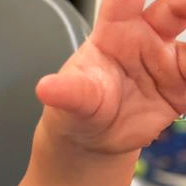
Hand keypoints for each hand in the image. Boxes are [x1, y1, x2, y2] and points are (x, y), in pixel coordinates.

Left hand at [35, 0, 185, 152]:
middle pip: (173, 9)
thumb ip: (67, 92)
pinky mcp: (181, 85)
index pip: (124, 1)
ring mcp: (166, 61)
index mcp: (113, 32)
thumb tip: (45, 88)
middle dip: (184, 5)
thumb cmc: (76, 107)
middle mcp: (144, 39)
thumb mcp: (71, 101)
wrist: (92, 139)